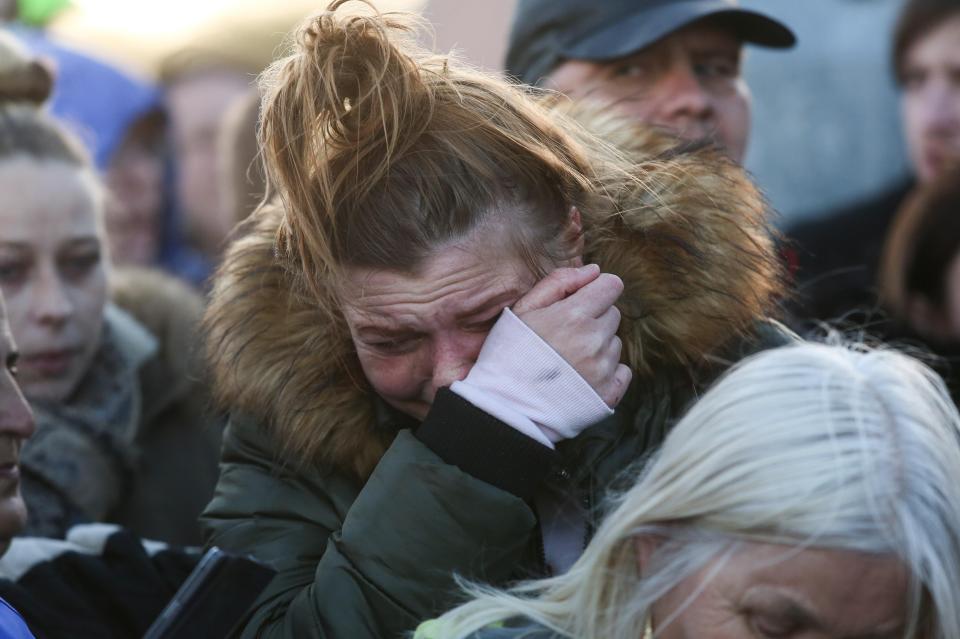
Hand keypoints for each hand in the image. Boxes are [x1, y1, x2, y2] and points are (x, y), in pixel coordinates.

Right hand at [512, 264, 632, 407]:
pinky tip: (582, 377)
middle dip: (594, 319)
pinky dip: (608, 373)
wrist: (504, 407)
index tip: (582, 302)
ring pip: (615, 344)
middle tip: (565, 336)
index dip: (596, 291)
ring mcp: (603, 369)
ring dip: (598, 347)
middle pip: (613, 315)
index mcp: (574, 315)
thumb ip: (558, 283)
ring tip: (567, 361)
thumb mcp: (523, 310)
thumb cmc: (508, 355)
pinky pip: (623, 372)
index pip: (611, 286)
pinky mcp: (608, 394)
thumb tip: (593, 270)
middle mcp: (594, 341)